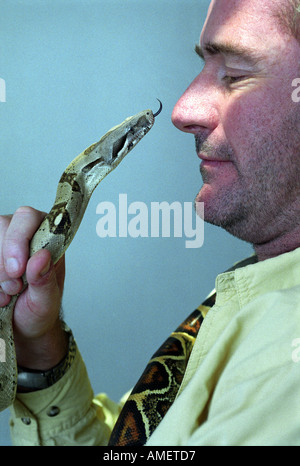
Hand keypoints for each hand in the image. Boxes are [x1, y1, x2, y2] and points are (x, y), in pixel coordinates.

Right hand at [0, 206, 67, 369]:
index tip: (17, 270)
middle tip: (14, 287)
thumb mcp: (46, 302)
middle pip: (3, 224)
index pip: (29, 217)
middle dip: (4, 260)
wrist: (23, 327)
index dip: (18, 239)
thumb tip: (42, 256)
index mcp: (47, 238)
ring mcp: (3, 242)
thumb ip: (45, 280)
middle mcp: (25, 234)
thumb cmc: (39, 310)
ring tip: (7, 294)